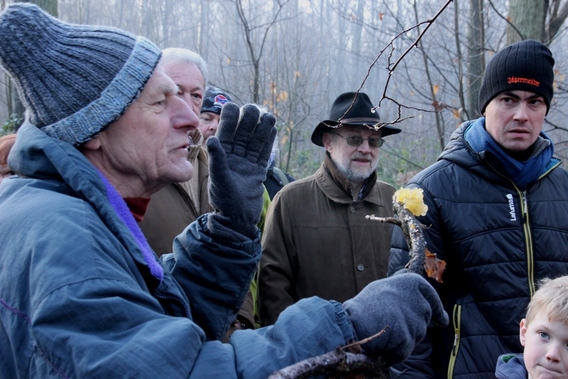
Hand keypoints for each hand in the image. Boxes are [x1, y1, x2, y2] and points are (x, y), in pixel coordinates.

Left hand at [206, 103, 275, 238]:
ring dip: (261, 129)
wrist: (238, 220)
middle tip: (253, 108)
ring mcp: (246, 165)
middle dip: (248, 121)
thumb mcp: (219, 179)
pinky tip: (272, 130)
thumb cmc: (225, 202)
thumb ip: (218, 159)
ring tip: (268, 116)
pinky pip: (263, 154)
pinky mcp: (257, 172)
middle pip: (242, 135)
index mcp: (221, 158)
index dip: (228, 120)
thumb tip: (212, 139)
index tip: (232, 105)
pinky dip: (267, 143)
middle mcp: (233, 159)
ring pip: (254, 143)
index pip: (225, 134)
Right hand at [342, 273, 447, 365]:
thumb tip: (408, 276)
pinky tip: (383, 345)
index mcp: (414, 283)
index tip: (440, 318)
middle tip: (395, 322)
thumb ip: (401, 284)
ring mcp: (416, 321)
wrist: (354, 322)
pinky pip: (405, 349)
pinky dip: (396, 351)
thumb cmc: (367, 303)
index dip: (436, 308)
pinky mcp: (409, 339)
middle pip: (426, 317)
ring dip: (405, 336)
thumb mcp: (384, 285)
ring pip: (417, 334)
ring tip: (385, 330)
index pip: (432, 296)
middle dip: (415, 322)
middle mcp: (420, 301)